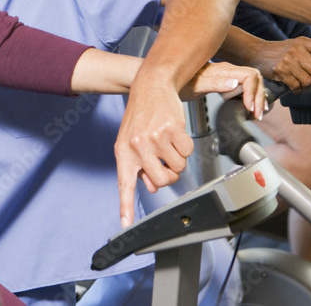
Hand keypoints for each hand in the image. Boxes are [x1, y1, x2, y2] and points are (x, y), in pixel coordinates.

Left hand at [114, 76, 192, 228]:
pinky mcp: (171, 130)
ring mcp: (154, 138)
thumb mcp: (131, 140)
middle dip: (169, 174)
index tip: (126, 225)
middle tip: (166, 160)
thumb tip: (150, 185)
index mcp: (123, 152)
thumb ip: (138, 164)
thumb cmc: (141, 115)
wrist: (151, 86)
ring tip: (167, 141)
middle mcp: (136, 146)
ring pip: (178, 166)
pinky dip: (185, 145)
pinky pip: (187, 152)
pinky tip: (175, 132)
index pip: (124, 184)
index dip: (126, 206)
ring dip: (177, 157)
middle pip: (162, 181)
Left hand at [184, 61, 264, 118]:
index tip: (249, 107)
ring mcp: (227, 74)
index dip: (253, 92)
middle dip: (259, 96)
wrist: (168, 80)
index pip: (249, 76)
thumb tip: (234, 83)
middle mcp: (226, 70)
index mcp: (222, 70)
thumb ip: (215, 83)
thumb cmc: (179, 83)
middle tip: (257, 114)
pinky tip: (251, 105)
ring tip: (257, 112)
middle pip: (255, 77)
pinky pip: (246, 83)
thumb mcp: (195, 86)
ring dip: (258, 96)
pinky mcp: (225, 79)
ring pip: (253, 80)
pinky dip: (252, 94)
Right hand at [251, 37, 310, 92]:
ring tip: (304, 84)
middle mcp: (295, 50)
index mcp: (302, 42)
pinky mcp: (279, 71)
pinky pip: (296, 86)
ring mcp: (287, 61)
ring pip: (307, 81)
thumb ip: (310, 50)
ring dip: (308, 86)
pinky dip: (298, 90)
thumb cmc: (280, 51)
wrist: (257, 52)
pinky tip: (295, 87)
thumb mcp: (295, 44)